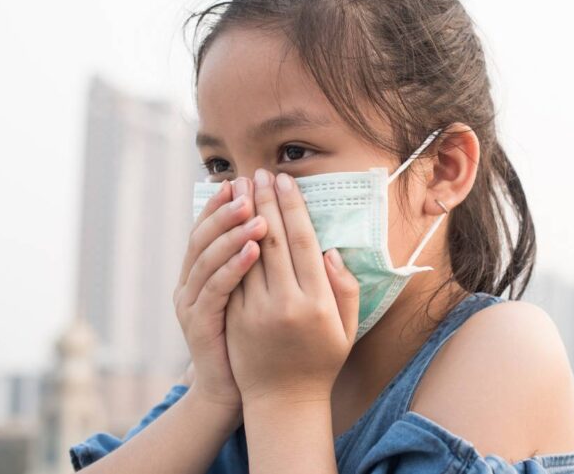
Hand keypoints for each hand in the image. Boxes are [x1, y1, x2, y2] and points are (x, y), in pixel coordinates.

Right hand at [173, 178, 267, 410]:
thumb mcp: (249, 293)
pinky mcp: (199, 324)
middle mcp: (189, 283)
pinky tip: (253, 250)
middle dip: (226, 209)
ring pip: (207, 259)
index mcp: (200, 273)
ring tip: (258, 213)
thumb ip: (253, 261)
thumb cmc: (250, 339)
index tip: (242, 181)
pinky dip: (234, 266)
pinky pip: (216, 289)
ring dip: (232, 233)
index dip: (221, 204)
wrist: (233, 389)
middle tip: (249, 186)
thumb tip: (268, 220)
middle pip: (203, 237)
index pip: (208, 229)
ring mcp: (190, 304)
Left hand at [224, 169, 359, 405]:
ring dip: (241, 216)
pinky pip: (230, 274)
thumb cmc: (321, 361)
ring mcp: (254, 311)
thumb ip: (345, 287)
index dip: (292, 207)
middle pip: (271, 239)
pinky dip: (228, 244)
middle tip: (258, 172)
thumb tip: (329, 248)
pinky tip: (226, 222)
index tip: (284, 181)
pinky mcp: (233, 318)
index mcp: (317, 301)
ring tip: (239, 187)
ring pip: (245, 252)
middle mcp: (285, 302)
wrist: (282, 401)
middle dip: (264, 201)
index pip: (302, 241)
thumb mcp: (347, 327)